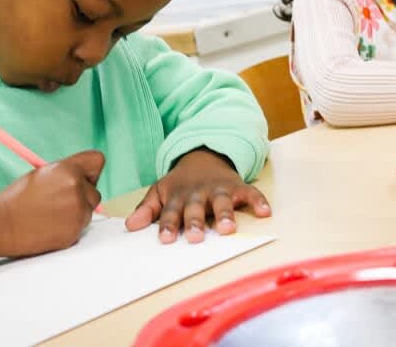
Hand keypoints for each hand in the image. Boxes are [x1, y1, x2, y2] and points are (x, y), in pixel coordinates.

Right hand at [0, 150, 103, 266]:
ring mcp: (78, 210)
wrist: (1, 224)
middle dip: (82, 197)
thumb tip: (85, 176)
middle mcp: (76, 187)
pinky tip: (50, 226)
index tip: (83, 179)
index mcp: (67, 169)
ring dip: (76, 214)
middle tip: (58, 203)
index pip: (97, 161)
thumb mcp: (42, 174)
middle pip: (95, 192)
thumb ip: (66, 172)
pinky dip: (70, 227)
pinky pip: (81, 227)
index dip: (90, 172)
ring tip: (51, 215)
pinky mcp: (76, 230)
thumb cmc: (17, 199)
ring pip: (89, 211)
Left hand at [125, 149, 271, 243]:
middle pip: (196, 209)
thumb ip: (147, 209)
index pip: (170, 213)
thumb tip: (130, 226)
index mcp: (178, 197)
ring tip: (228, 229)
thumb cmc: (181, 183)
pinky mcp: (238, 187)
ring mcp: (219, 189)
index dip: (168, 225)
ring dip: (225, 214)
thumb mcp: (160, 191)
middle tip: (194, 237)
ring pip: (222, 202)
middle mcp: (199, 193)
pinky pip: (251, 193)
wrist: (204, 156)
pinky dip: (258, 201)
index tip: (165, 239)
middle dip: (195, 222)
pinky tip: (265, 212)